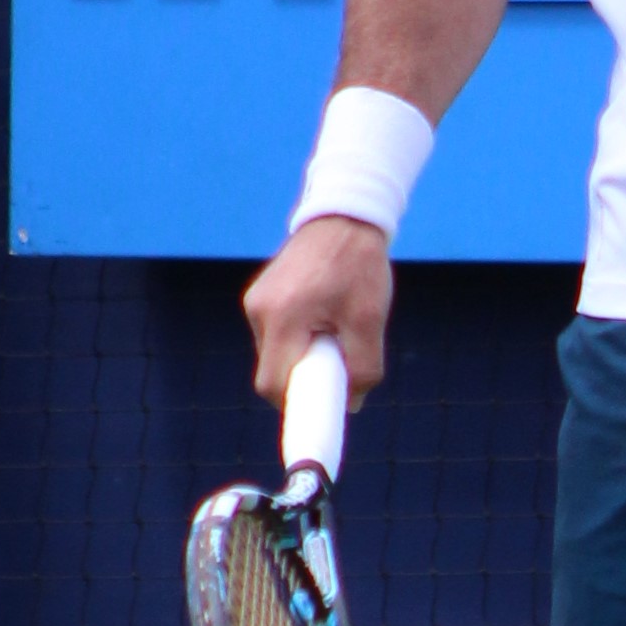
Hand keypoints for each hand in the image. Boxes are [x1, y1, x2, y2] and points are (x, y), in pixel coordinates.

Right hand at [243, 216, 393, 412]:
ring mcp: (256, 301)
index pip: (275, 384)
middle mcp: (260, 310)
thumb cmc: (360, 265)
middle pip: (273, 372)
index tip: (321, 411)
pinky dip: (299, 337)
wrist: (346, 215)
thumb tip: (352, 404)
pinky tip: (324, 315)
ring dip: (303, 356)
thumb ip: (363, 366)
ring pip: (275, 353)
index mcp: (283, 316)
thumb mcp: (369, 318)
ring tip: (335, 327)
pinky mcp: (260, 295)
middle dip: (305, 378)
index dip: (298, 404)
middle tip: (338, 363)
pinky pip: (276, 333)